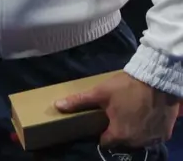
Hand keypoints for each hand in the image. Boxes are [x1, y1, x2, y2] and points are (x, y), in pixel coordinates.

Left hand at [55, 72, 178, 148]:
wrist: (157, 80)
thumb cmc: (126, 87)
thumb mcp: (100, 93)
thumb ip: (79, 102)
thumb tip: (57, 105)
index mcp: (119, 134)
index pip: (106, 142)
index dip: (102, 132)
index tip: (101, 122)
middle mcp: (137, 141)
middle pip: (122, 141)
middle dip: (118, 131)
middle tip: (116, 115)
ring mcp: (153, 139)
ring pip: (139, 140)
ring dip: (134, 131)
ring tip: (130, 115)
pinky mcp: (165, 134)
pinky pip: (153, 136)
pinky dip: (149, 129)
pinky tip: (144, 116)